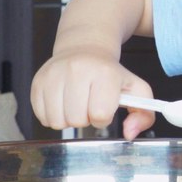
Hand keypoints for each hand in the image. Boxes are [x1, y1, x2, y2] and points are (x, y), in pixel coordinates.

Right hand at [31, 47, 154, 138]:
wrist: (84, 48)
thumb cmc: (111, 73)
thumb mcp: (136, 89)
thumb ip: (143, 115)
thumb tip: (129, 133)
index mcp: (104, 72)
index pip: (100, 115)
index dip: (103, 117)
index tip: (104, 106)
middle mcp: (77, 70)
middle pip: (77, 120)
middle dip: (85, 119)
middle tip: (89, 105)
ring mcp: (54, 74)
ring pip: (57, 121)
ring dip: (68, 119)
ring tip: (75, 104)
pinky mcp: (38, 82)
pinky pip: (41, 116)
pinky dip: (52, 115)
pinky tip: (62, 102)